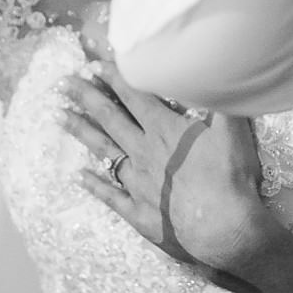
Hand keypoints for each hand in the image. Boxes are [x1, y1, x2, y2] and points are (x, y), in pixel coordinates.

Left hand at [60, 60, 274, 283]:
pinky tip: (79, 176)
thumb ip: (221, 99)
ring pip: (104, 151)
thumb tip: (217, 71)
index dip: (115, 78)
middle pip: (110, 118)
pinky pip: (111, 196)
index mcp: (165, 130)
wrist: (224, 228)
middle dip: (86, 97)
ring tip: (60, 116)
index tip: (95, 64)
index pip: (134, 97)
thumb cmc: (230, 176)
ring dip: (82, 132)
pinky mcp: (139, 213)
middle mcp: (144, 152)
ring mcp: (138, 183)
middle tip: (63, 82)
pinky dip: (95, 185)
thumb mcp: (232, 128)